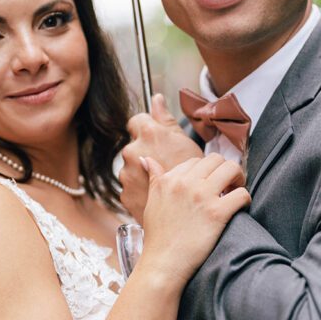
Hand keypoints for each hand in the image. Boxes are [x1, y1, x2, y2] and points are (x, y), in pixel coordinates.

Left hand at [120, 93, 202, 221]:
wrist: (186, 220)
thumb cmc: (196, 179)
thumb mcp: (186, 144)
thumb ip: (166, 120)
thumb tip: (156, 99)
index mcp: (148, 134)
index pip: (137, 120)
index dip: (148, 128)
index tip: (158, 139)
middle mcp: (132, 151)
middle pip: (135, 145)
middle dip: (148, 152)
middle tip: (168, 164)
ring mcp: (126, 174)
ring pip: (132, 167)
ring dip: (142, 173)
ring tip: (165, 184)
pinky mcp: (124, 194)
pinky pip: (131, 187)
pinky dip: (140, 191)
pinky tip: (157, 195)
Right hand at [137, 153, 250, 288]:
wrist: (163, 264)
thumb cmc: (158, 236)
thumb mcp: (152, 202)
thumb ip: (154, 178)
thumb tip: (146, 159)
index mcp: (169, 179)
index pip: (196, 160)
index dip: (207, 171)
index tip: (211, 184)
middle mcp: (185, 183)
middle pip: (216, 159)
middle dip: (225, 170)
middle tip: (228, 185)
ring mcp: (201, 196)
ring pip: (232, 169)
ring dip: (238, 179)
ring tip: (234, 192)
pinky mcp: (216, 213)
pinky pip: (242, 194)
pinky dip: (245, 199)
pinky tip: (240, 208)